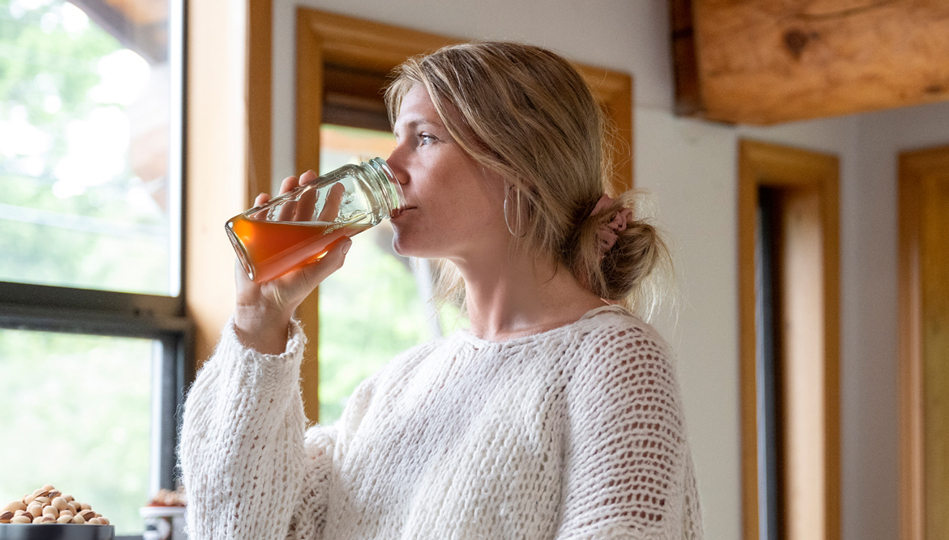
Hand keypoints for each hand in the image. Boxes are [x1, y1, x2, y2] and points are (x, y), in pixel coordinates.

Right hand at [233, 171, 351, 353]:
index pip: (322, 219)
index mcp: (309, 244)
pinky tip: (265, 198)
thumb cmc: (291, 293)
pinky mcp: (253, 240)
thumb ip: (331, 261)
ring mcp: (272, 237)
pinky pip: (257, 219)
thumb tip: (348, 240)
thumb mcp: (314, 276)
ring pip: (280, 209)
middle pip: (300, 208)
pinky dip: (260, 207)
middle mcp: (292, 237)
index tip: (338, 187)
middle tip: (310, 175)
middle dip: (306, 191)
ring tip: (291, 181)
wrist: (262, 307)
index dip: (330, 203)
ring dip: (285, 194)